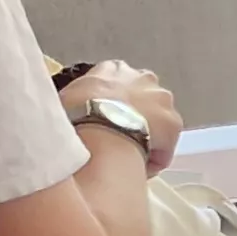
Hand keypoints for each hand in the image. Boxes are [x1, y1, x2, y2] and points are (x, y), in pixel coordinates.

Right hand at [59, 61, 183, 171]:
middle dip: (133, 114)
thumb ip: (72, 98)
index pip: (116, 82)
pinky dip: (152, 157)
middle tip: (115, 135)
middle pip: (141, 98)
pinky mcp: (174, 124)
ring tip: (127, 154)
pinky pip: (162, 147)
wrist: (101, 127)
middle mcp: (143, 77)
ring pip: (155, 122)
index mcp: (113, 68)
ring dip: (145, 134)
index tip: (100, 117)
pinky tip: (136, 167)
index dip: (109, 101)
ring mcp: (162, 99)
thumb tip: (63, 110)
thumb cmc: (76, 111)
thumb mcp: (64, 97)